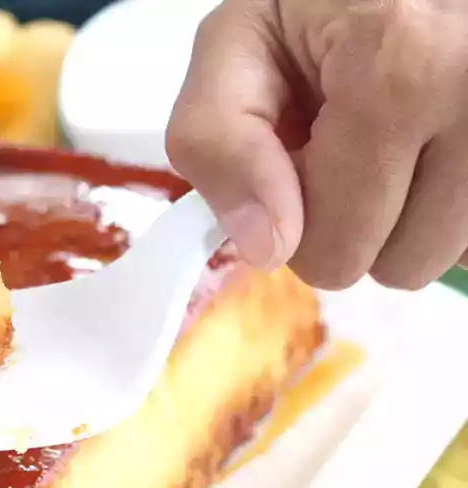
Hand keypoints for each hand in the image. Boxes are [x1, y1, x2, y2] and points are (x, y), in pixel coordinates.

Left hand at [166, 0, 467, 290]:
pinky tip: (435, 145)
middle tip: (354, 142)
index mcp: (401, 70)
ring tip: (399, 135)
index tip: (303, 153)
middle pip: (400, 264)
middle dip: (359, 221)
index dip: (296, 220)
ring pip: (452, 253)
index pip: (335, 250)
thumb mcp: (236, 47)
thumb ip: (217, 145)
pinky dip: (451, 203)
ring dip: (414, 214)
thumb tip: (267, 246)